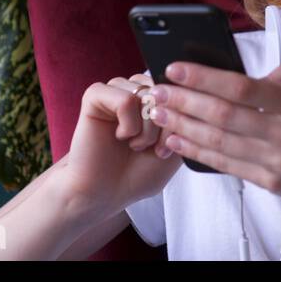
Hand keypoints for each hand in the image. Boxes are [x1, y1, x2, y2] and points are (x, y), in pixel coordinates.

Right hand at [61, 73, 181, 218]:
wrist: (107, 193)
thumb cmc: (140, 172)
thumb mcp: (177, 145)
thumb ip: (185, 117)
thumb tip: (181, 93)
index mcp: (157, 96)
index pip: (181, 90)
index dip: (182, 121)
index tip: (169, 149)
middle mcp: (137, 88)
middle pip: (166, 92)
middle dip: (166, 127)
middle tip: (154, 150)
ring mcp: (116, 89)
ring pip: (147, 95)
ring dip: (147, 129)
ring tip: (135, 145)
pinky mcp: (95, 95)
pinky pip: (125, 100)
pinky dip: (128, 125)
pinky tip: (120, 137)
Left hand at [147, 62, 280, 217]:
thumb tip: (259, 73)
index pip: (242, 87)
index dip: (204, 77)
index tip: (177, 68)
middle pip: (223, 114)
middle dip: (184, 100)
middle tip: (157, 90)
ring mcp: (276, 159)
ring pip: (218, 141)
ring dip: (183, 125)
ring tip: (159, 113)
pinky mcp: (270, 181)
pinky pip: (226, 164)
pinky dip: (197, 152)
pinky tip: (178, 140)